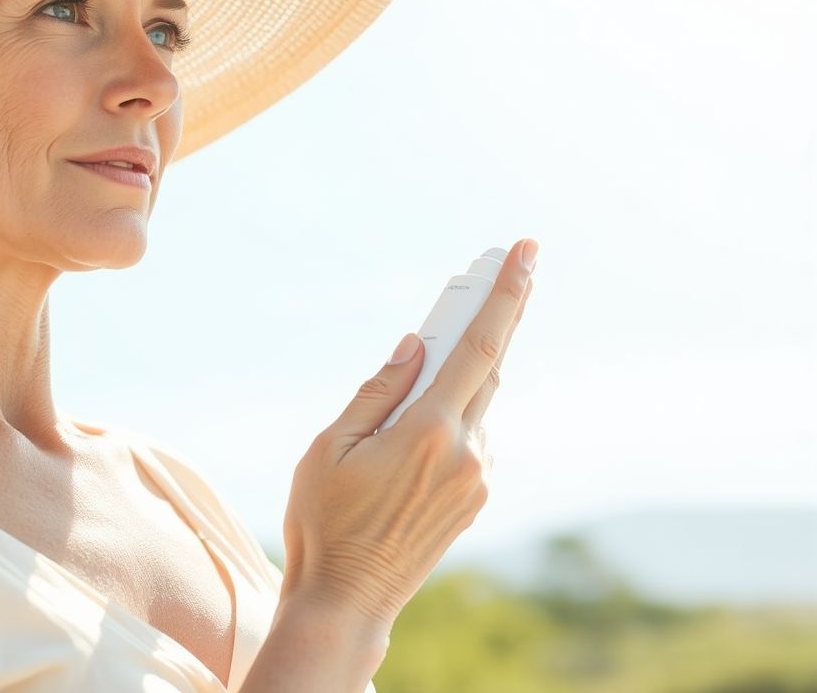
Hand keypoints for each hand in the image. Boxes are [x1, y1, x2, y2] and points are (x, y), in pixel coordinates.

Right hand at [278, 239, 536, 631]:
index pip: (480, 347)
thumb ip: (379, 389)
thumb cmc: (325, 520)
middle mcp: (468, 454)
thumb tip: (416, 345)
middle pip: (487, 368)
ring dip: (456, 380)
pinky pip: (472, 436)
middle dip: (490, 319)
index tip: (527, 251)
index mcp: (430, 433)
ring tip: (411, 391)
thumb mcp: (331, 446)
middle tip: (494, 270)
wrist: (348, 600)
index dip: (506, 294)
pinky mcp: (476, 498)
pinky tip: (413, 433)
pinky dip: (451, 416)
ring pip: (477, 405)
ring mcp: (478, 479)